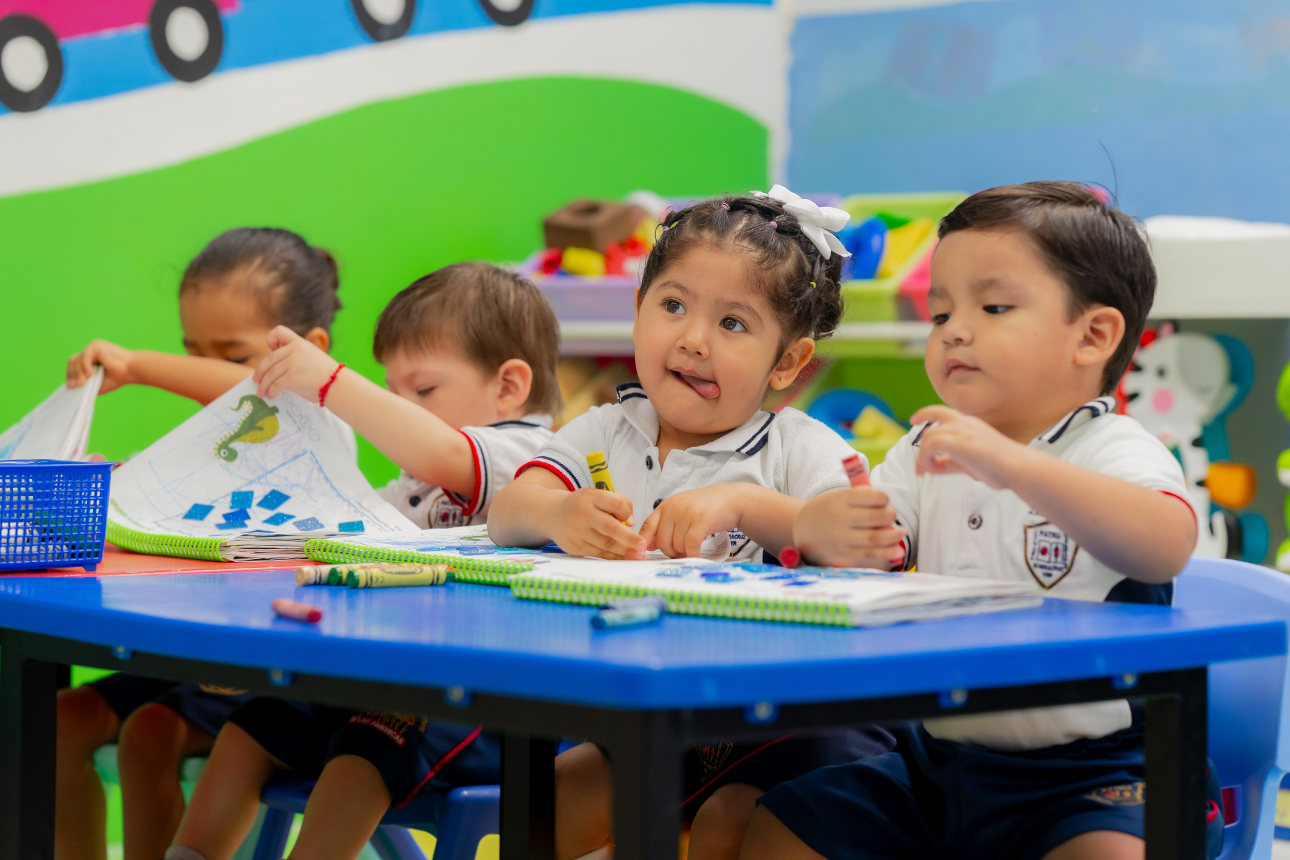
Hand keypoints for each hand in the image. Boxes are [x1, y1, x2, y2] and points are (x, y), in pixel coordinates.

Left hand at [67, 340, 133, 393]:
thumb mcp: (97, 383)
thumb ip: (85, 384)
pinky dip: (84, 366)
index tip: (70, 386)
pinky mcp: (96, 346)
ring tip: (83, 383)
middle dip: (72, 374)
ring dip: (78, 373)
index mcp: (91, 359)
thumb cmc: (117, 377)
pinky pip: (85, 356)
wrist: (132, 371)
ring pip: (77, 360)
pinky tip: (90, 374)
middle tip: (74, 386)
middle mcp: (91, 351)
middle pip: (73, 361)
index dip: (70, 374)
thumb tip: (71, 386)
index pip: (74, 364)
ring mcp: (93, 347)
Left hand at [253, 326, 337, 401]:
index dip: (271, 339)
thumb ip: (296, 356)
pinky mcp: (292, 377)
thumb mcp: (312, 356)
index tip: (271, 350)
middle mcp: (295, 350)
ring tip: (261, 393)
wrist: (338, 385)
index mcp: (300, 343)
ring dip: (263, 385)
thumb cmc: (326, 375)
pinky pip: (275, 385)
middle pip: (268, 359)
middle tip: (256, 380)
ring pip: (270, 374)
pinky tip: (271, 395)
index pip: (279, 331)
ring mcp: (293, 363)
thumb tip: (276, 369)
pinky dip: (271, 391)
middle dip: (260, 371)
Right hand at [549, 489, 645, 559]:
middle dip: (629, 538)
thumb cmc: (583, 505)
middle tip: (643, 545)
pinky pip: (598, 553)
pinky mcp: (575, 547)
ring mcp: (577, 532)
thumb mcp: (597, 495)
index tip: (631, 521)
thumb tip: (630, 523)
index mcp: (590, 497)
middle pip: (610, 527)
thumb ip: (618, 502)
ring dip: (625, 551)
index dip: (625, 512)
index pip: (614, 503)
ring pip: (605, 544)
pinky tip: (626, 558)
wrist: (552, 514)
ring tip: (640, 555)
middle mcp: (582, 514)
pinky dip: (614, 556)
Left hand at [638, 484, 744, 558]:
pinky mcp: (701, 521)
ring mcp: (687, 514)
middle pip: (662, 541)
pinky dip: (693, 554)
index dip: (645, 543)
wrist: (731, 499)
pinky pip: (691, 546)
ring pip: (677, 545)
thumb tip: (648, 545)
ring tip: (691, 549)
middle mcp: (674, 508)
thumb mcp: (681, 511)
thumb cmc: (706, 507)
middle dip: (671, 552)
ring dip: (684, 553)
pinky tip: (697, 555)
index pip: (647, 527)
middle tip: (681, 552)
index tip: (648, 554)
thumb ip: (665, 525)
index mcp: (666, 506)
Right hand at [793, 486, 905, 568]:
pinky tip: (897, 550)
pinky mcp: (843, 552)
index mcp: (840, 499)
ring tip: (901, 532)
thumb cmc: (829, 510)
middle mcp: (839, 517)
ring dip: (893, 536)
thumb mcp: (839, 496)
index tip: (885, 500)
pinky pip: (869, 553)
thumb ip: (862, 498)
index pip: (870, 496)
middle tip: (892, 515)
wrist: (803, 530)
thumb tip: (888, 508)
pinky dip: (886, 553)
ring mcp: (840, 537)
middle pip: (874, 517)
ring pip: (874, 538)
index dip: (884, 498)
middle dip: (890, 516)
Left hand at [909, 405, 1025, 489]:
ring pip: (929, 436)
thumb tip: (935, 466)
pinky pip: (931, 445)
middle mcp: (965, 423)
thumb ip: (952, 462)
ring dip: (923, 456)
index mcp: (971, 424)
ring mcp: (963, 431)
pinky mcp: (960, 443)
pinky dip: (926, 458)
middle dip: (921, 439)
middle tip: (917, 459)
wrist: (1020, 468)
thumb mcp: (971, 463)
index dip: (926, 413)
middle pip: (933, 420)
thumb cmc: (1001, 468)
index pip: (943, 413)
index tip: (914, 420)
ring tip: (928, 471)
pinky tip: (933, 470)